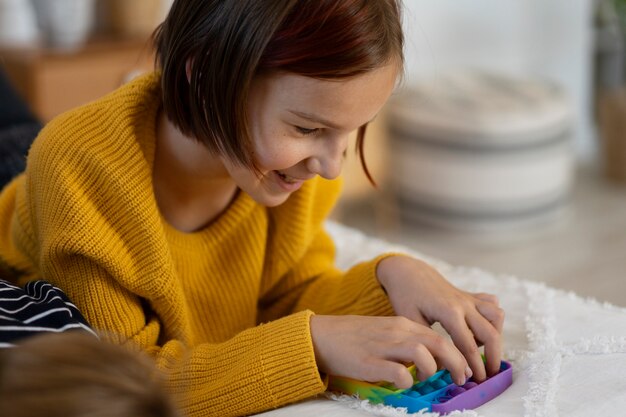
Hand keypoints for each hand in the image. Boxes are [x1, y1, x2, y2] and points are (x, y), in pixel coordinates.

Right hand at [310, 315, 472, 388]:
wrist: (322, 335)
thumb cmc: (354, 337)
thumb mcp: (385, 332)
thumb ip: (406, 341)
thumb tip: (432, 359)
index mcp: (401, 325)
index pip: (439, 335)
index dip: (456, 353)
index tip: (462, 368)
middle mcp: (396, 332)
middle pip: (438, 342)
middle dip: (455, 362)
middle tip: (460, 378)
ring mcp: (383, 346)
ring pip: (422, 353)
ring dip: (431, 369)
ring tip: (426, 380)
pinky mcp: (369, 362)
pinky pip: (398, 371)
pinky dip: (407, 380)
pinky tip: (404, 384)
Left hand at [376, 255, 504, 381]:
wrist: (408, 271)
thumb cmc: (406, 296)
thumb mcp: (409, 320)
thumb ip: (426, 343)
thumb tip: (439, 368)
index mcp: (449, 312)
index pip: (468, 345)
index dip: (473, 366)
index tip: (474, 381)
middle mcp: (464, 304)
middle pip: (491, 333)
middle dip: (494, 356)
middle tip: (488, 374)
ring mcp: (469, 298)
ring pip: (497, 316)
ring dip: (495, 335)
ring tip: (482, 349)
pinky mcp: (470, 295)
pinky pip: (491, 305)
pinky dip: (492, 319)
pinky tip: (480, 329)